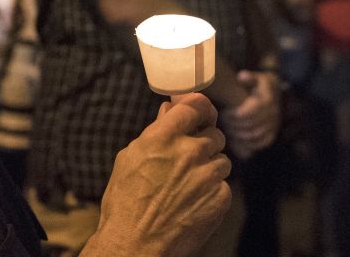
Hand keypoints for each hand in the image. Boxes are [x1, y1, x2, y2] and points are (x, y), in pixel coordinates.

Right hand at [84, 93, 231, 256]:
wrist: (135, 245)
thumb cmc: (125, 203)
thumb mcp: (130, 159)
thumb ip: (155, 131)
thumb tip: (169, 110)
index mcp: (163, 137)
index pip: (196, 106)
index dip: (199, 109)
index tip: (199, 114)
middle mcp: (189, 151)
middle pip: (214, 133)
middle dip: (204, 143)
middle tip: (189, 158)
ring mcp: (207, 175)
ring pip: (222, 159)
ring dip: (210, 168)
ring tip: (189, 185)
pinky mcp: (220, 197)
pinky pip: (224, 185)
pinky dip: (212, 191)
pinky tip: (193, 202)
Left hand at [221, 71, 280, 159]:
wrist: (272, 94)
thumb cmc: (258, 84)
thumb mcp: (254, 77)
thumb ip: (248, 77)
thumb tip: (242, 76)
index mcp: (268, 100)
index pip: (250, 113)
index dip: (235, 115)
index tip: (225, 112)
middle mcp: (273, 114)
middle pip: (252, 126)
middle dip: (235, 126)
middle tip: (223, 122)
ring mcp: (274, 126)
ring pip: (255, 136)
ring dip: (239, 135)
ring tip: (227, 129)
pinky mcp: (271, 135)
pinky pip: (260, 143)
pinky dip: (248, 144)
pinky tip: (235, 139)